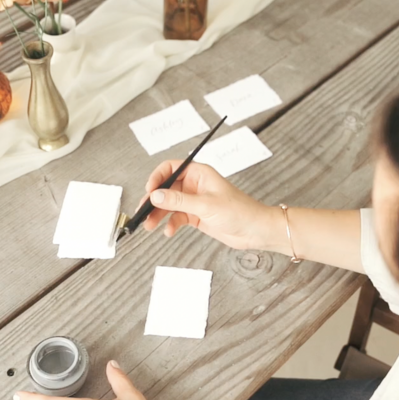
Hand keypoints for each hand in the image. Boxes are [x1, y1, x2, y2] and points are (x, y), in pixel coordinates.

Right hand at [140, 161, 284, 251]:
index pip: (171, 168)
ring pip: (169, 204)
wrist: (255, 231)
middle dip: (154, 200)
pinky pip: (177, 217)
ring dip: (158, 215)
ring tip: (149, 226)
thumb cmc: (240, 211)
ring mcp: (195, 201)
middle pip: (167, 188)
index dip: (157, 177)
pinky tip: (169, 232)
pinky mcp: (196, 215)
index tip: (149, 190)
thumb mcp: (206, 205)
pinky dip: (171, 224)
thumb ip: (179, 200)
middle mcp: (195, 185)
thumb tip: (156, 196)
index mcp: (199, 173)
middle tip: (143, 211)